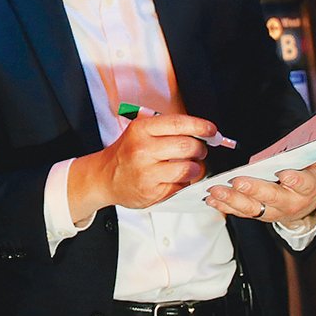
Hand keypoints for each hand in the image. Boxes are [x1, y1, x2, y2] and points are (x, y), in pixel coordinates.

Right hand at [68, 113, 217, 222]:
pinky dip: (184, 182)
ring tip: (189, 166)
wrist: (104, 177)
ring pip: (189, 168)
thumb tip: (201, 130)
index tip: (211, 130)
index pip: (179, 124)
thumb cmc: (126, 153)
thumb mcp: (139, 131)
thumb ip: (167, 128)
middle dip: (200, 148)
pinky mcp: (152, 192)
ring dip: (196, 168)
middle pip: (188, 146)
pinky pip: (182, 185)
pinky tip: (175, 178)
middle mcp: (143, 150)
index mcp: (141, 130)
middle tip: (200, 150)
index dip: (201, 126)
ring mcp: (147, 173)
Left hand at [205, 153, 315, 229]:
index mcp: (308, 187)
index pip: (304, 184)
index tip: (286, 175)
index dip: (296, 180)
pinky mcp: (258, 214)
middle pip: (272, 197)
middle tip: (239, 181)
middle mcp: (290, 202)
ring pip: (252, 207)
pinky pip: (240, 211)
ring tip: (216, 190)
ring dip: (232, 199)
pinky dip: (225, 205)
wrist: (304, 205)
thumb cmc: (307, 177)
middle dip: (255, 189)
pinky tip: (211, 198)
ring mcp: (272, 211)